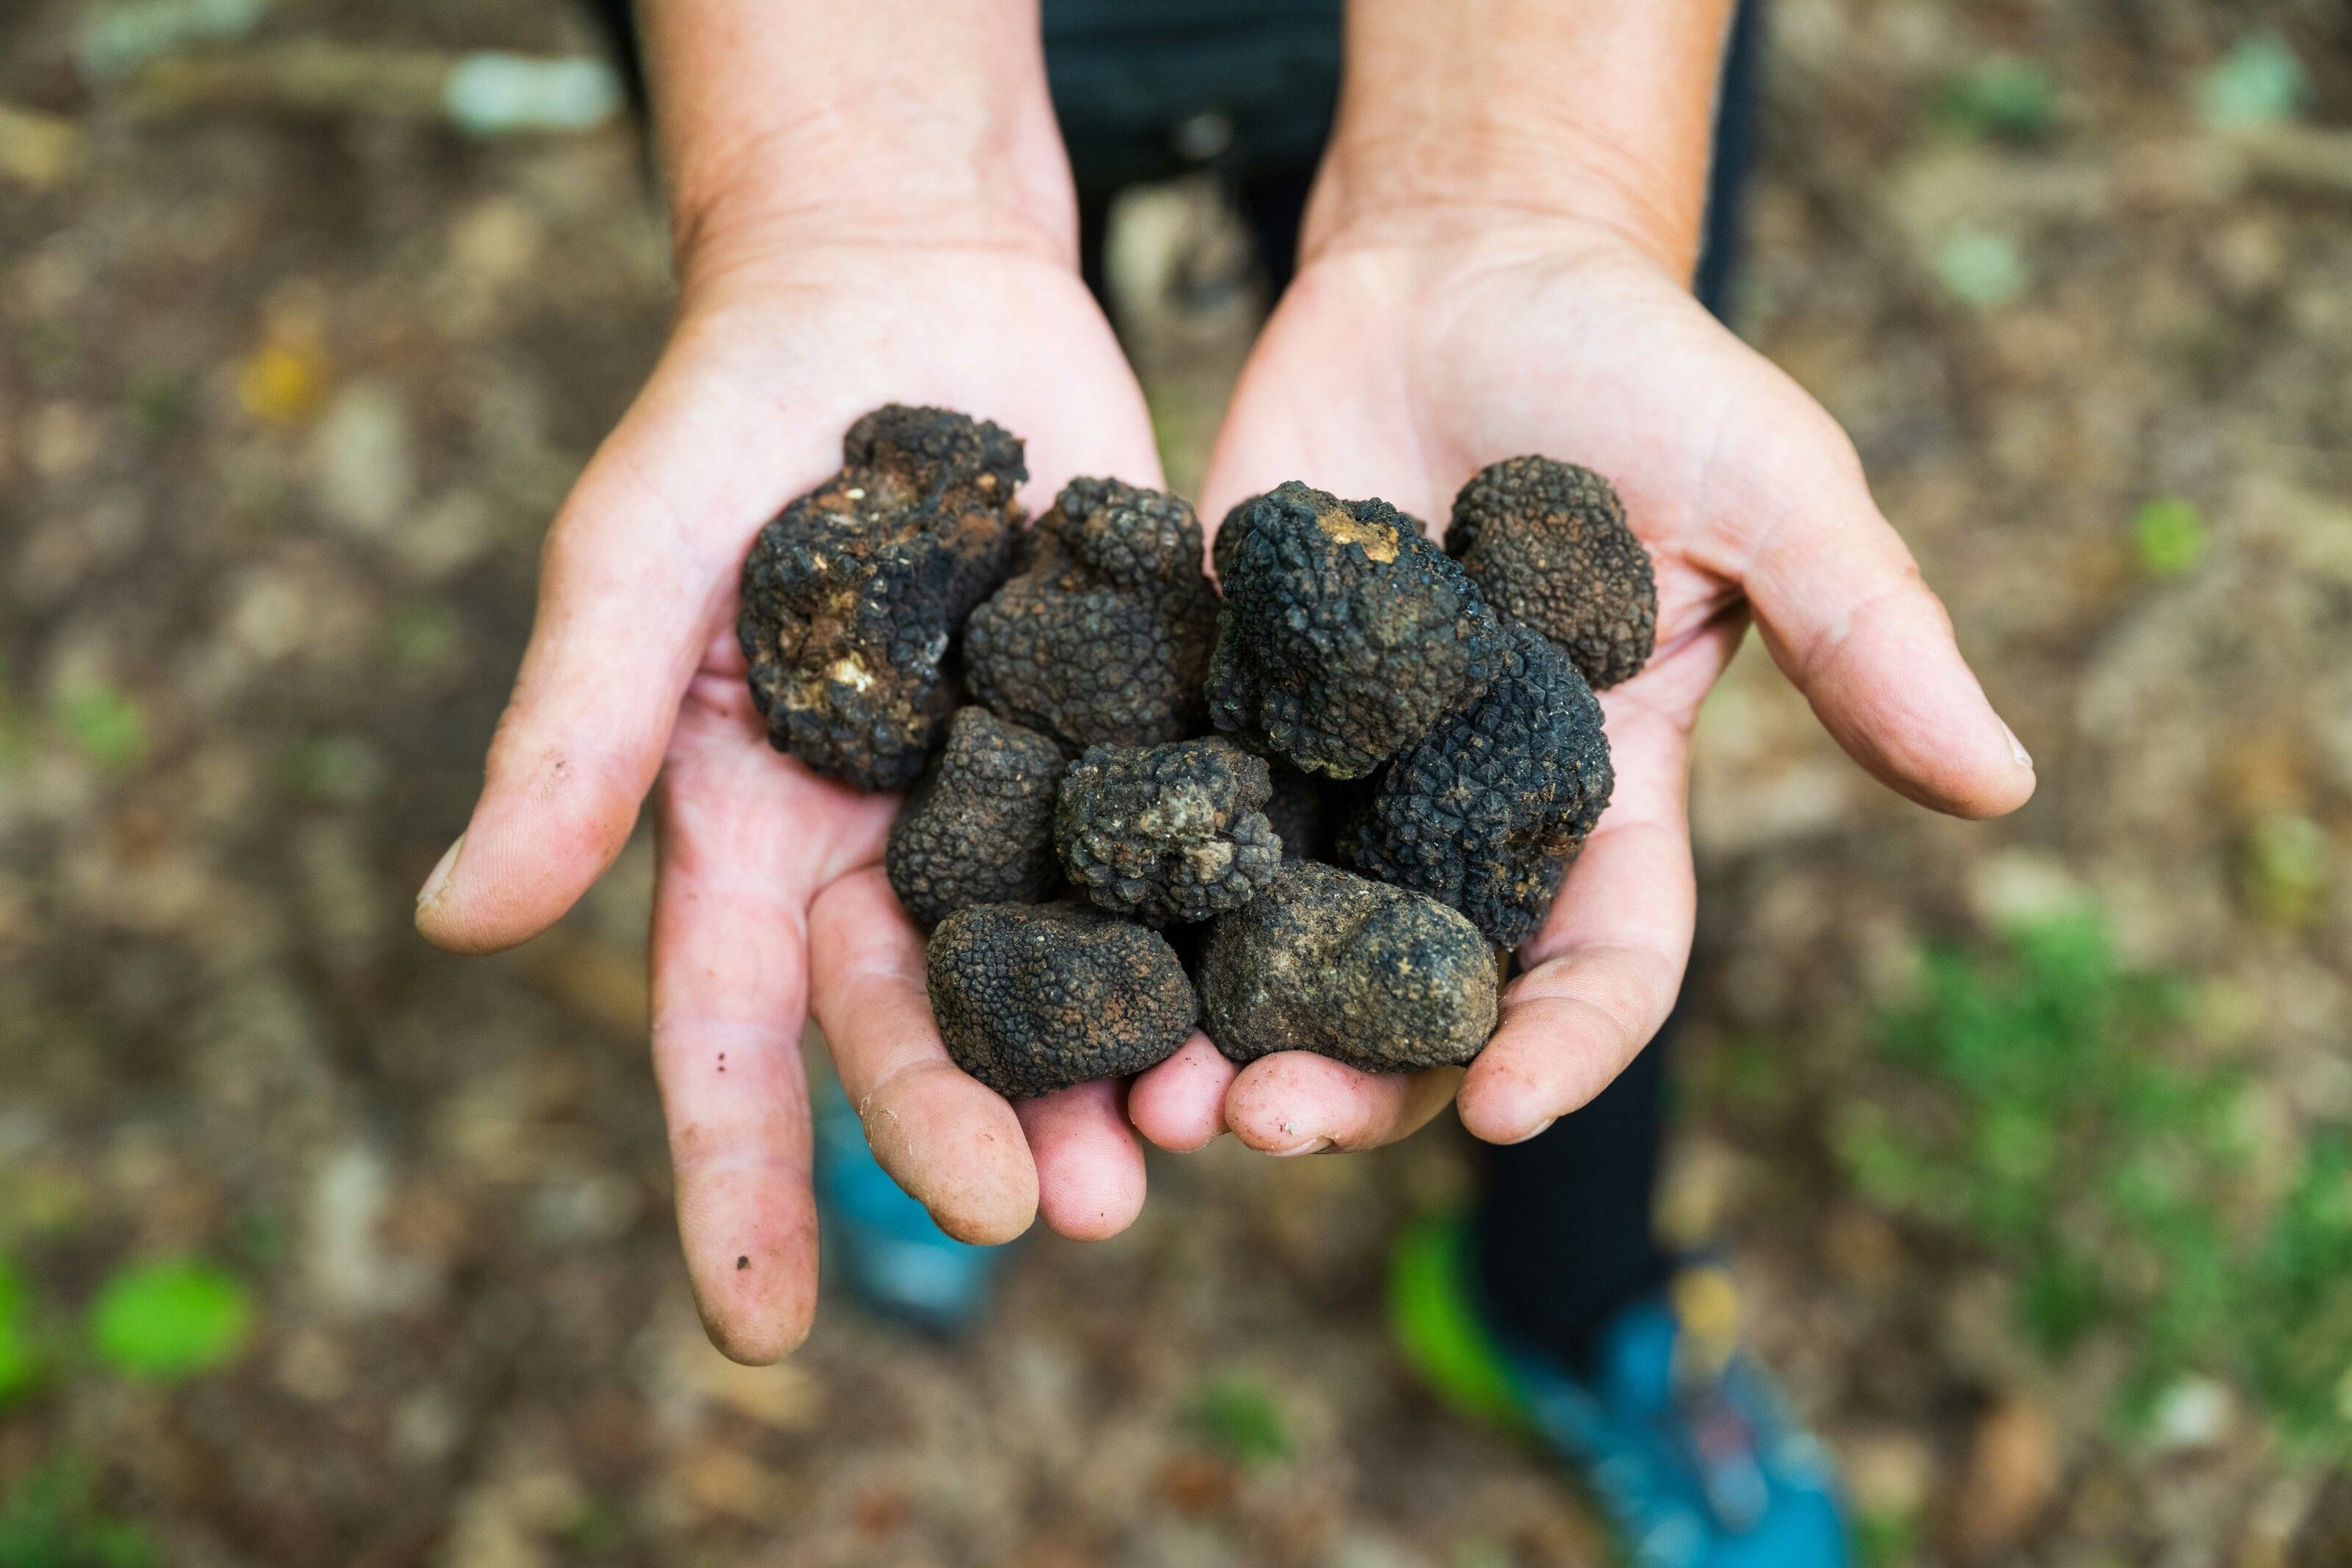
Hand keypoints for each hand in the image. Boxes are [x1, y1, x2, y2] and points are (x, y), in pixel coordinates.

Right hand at [413, 233, 1169, 1356]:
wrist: (898, 280)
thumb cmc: (726, 417)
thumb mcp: (629, 561)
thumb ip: (568, 736)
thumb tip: (460, 922)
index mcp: (757, 846)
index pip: (733, 1044)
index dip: (742, 1185)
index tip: (761, 1329)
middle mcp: (892, 855)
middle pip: (924, 1027)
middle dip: (972, 1128)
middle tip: (1046, 1216)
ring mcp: (1027, 800)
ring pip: (1069, 973)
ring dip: (1118, 1070)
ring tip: (1178, 1152)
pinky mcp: (1144, 730)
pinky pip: (1186, 849)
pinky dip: (1222, 928)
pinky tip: (1276, 993)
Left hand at [1128, 212, 2034, 1157]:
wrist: (1452, 265)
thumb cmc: (1633, 365)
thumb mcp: (1768, 484)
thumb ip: (1867, 629)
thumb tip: (2007, 784)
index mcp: (1600, 799)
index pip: (1602, 964)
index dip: (1564, 1045)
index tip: (1505, 1110)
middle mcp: (1456, 821)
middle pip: (1414, 997)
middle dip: (1352, 1077)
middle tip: (1267, 1124)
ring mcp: (1326, 776)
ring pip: (1274, 950)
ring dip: (1216, 1034)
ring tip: (1151, 1097)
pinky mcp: (1216, 713)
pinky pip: (1166, 831)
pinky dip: (1123, 903)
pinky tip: (1060, 952)